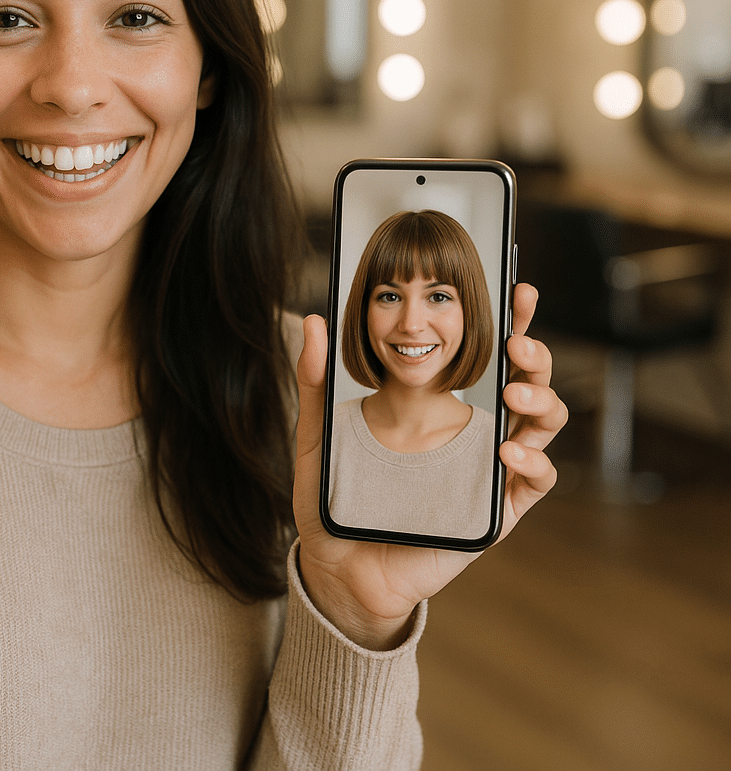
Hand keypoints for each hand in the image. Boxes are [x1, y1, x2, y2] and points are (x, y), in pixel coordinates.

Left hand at [293, 282, 566, 650]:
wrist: (338, 565)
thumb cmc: (334, 497)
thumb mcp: (319, 430)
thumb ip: (315, 378)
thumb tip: (312, 321)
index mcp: (441, 408)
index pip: (485, 357)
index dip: (510, 322)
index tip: (516, 290)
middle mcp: (473, 435)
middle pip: (528, 383)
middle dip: (535, 355)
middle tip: (517, 341)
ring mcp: (490, 472)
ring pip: (544, 425)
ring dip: (540, 400)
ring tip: (511, 390)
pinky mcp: (497, 513)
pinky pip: (534, 482)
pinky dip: (533, 461)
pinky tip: (507, 449)